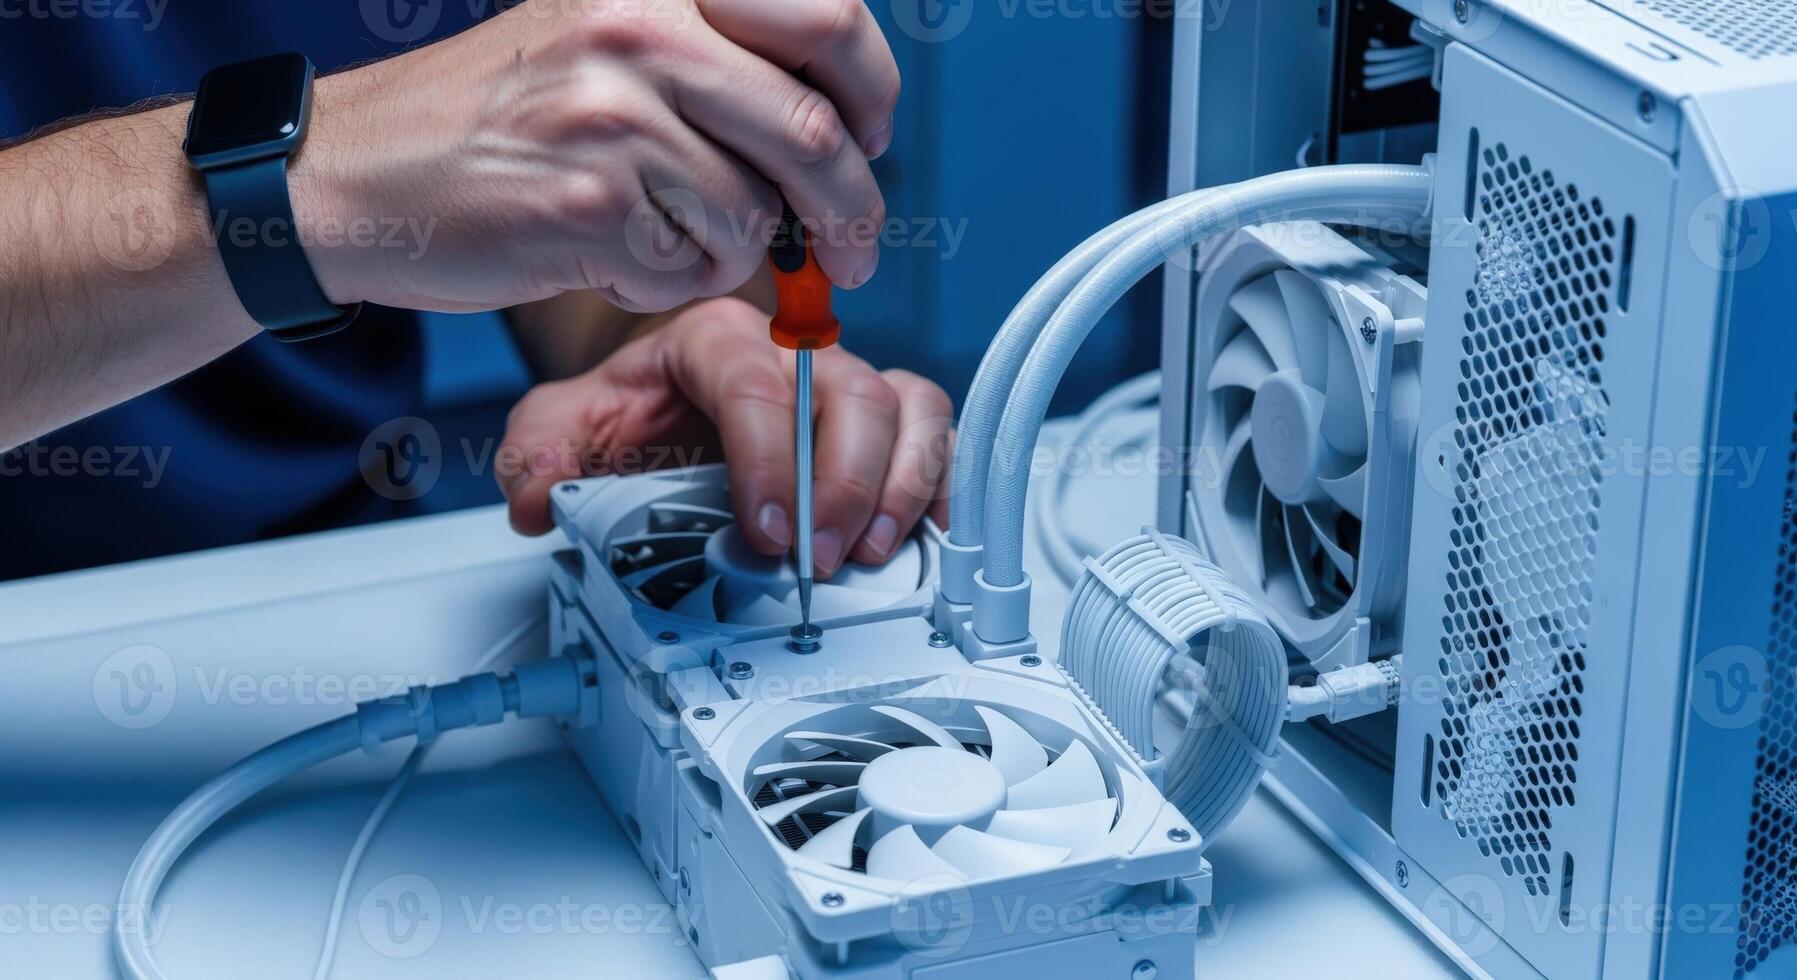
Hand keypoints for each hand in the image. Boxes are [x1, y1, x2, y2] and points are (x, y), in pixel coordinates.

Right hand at [295, 0, 897, 314]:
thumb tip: (843, 128)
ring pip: (754, 216)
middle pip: (815, 131)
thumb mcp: (604, 35)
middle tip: (854, 251)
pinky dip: (669, 280)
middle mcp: (641, 25)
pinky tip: (607, 251)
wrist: (355, 175)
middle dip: (853, 211)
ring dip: (730, 251)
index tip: (869, 139)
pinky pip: (692, 267)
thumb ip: (717, 58)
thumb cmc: (492, 117)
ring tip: (657, 234)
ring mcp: (614, 113)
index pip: (830, 18)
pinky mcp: (591, 201)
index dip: (872, 94)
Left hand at [498, 298, 952, 576]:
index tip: (765, 531)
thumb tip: (539, 499)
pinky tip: (926, 531)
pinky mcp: (882, 422)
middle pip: (850, 395)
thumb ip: (539, 457)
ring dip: (899, 485)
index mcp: (716, 340)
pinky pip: (935, 430)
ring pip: (906, 406)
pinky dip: (939, 478)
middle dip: (843, 486)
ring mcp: (845, 383)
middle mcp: (792, 353)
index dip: (770, 459)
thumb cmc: (628, 421)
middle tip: (819, 560)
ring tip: (872, 551)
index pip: (757, 386)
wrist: (658, 416)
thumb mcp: (563, 431)